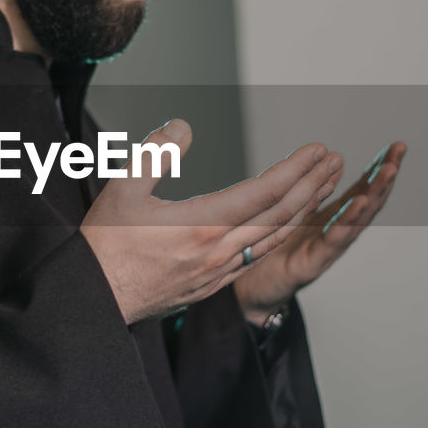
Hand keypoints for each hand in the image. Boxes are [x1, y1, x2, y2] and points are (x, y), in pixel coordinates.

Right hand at [80, 119, 343, 324]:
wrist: (94, 300)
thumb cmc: (105, 247)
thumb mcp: (123, 187)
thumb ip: (157, 152)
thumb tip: (183, 126)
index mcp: (201, 226)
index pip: (263, 192)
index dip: (295, 168)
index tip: (316, 150)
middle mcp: (218, 252)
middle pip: (280, 216)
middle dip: (312, 185)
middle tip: (333, 162)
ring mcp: (218, 272)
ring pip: (273, 239)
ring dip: (303, 210)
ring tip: (321, 188)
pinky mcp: (211, 286)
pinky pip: (256, 257)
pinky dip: (279, 236)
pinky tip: (284, 225)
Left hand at [232, 140, 407, 323]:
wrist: (253, 293)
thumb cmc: (273, 254)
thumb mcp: (296, 215)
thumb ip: (315, 192)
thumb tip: (334, 161)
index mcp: (330, 221)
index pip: (361, 191)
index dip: (378, 169)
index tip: (397, 147)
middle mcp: (334, 235)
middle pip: (366, 202)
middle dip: (384, 177)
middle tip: (400, 151)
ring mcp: (326, 251)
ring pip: (357, 219)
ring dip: (375, 194)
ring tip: (389, 171)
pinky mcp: (312, 265)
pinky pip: (333, 240)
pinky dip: (348, 220)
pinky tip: (360, 203)